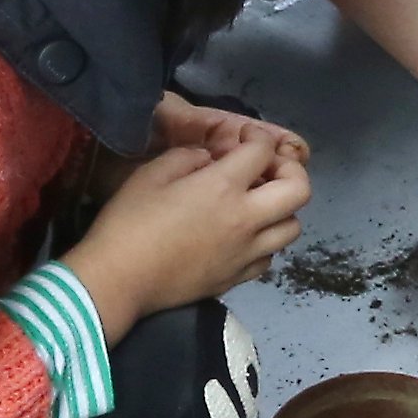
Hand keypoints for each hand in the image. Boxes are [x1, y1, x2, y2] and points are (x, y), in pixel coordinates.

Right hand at [62, 107, 313, 331]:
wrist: (117, 281)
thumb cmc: (128, 223)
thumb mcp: (151, 174)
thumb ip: (187, 158)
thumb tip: (210, 160)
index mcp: (224, 187)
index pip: (263, 151)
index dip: (259, 137)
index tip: (247, 137)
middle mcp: (246, 219)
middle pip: (300, 190)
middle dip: (291, 171)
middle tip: (267, 169)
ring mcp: (246, 253)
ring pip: (292, 228)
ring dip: (282, 210)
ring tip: (258, 204)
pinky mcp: (237, 278)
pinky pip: (269, 257)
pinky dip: (265, 242)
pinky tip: (244, 236)